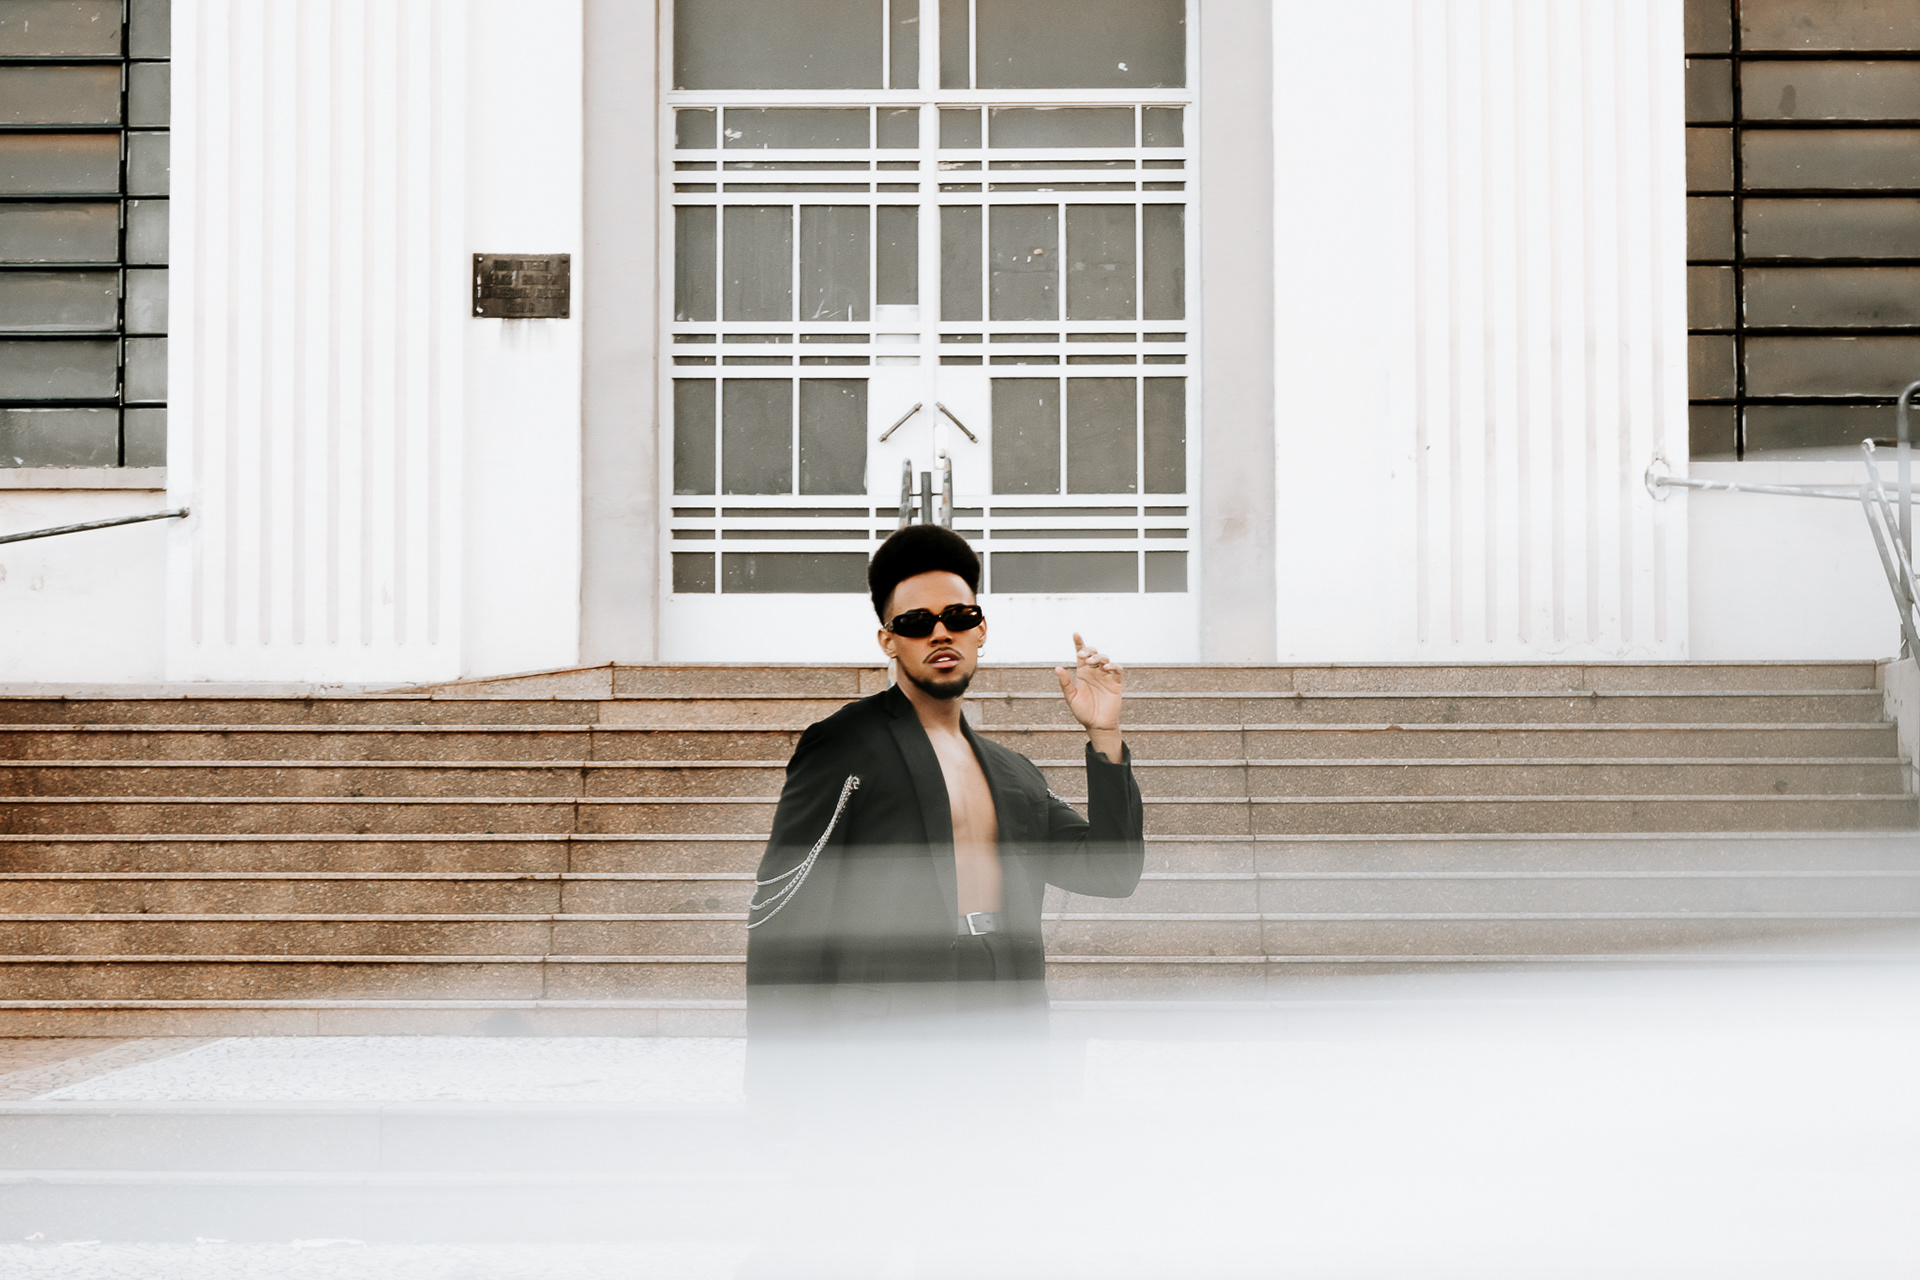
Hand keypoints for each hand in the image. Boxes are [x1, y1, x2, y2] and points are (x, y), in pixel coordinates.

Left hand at [1056, 633, 1122, 760]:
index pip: (1081, 655)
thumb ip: (1065, 683)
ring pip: (1105, 659)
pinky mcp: (1116, 684)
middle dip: (1089, 650)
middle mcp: (1095, 673)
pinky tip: (1106, 668)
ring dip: (1098, 657)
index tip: (1075, 634)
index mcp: (1083, 674)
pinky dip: (1113, 666)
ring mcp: (1106, 677)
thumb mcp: (1071, 698)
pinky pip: (1117, 670)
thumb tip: (1058, 668)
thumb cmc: (1083, 713)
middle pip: (1094, 654)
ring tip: (1091, 662)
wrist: (1097, 725)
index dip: (1079, 643)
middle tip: (1082, 655)